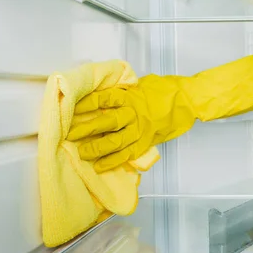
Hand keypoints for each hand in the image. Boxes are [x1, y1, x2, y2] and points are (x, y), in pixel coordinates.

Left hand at [67, 74, 196, 172]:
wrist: (182, 102)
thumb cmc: (157, 92)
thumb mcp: (137, 86)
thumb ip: (118, 91)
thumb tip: (90, 95)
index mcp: (129, 96)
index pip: (103, 99)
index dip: (85, 104)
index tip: (70, 108)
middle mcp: (133, 113)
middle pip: (107, 122)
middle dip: (86, 129)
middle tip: (70, 133)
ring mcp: (139, 130)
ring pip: (115, 141)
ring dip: (97, 148)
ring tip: (82, 153)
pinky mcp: (144, 143)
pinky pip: (126, 154)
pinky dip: (112, 162)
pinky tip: (98, 166)